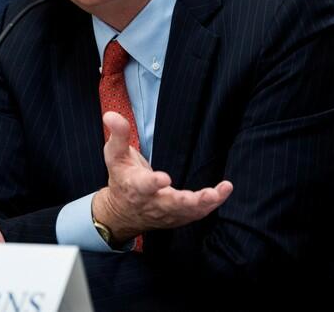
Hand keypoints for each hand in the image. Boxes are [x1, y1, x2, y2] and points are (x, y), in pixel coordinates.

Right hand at [92, 111, 232, 242]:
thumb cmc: (121, 178)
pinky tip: (223, 192)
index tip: (164, 178)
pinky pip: (196, 214)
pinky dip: (211, 205)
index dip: (154, 183)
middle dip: (190, 201)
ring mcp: (167, 213)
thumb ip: (118, 135)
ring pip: (188, 212)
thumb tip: (111, 115)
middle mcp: (152, 203)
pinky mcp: (178, 218)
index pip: (144, 186)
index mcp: (135, 187)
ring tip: (223, 190)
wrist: (122, 213)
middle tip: (208, 194)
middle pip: (172, 204)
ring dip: (206, 203)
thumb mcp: (115, 155)